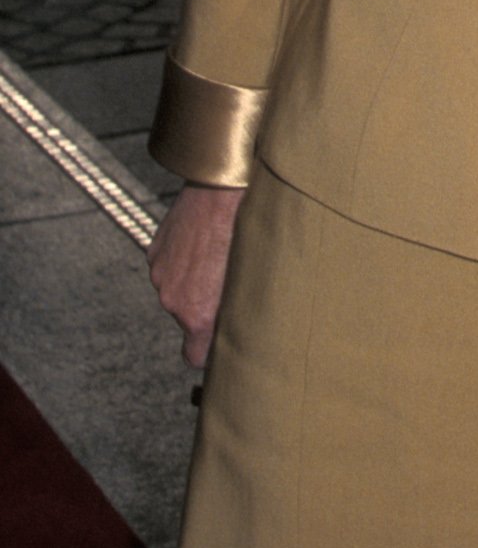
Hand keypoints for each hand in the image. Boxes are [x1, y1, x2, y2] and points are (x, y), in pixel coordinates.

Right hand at [149, 185, 244, 366]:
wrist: (223, 190)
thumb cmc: (248, 237)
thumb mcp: (251, 284)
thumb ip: (237, 316)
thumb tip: (238, 334)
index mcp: (196, 315)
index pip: (193, 357)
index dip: (208, 350)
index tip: (223, 342)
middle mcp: (172, 300)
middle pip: (188, 319)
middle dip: (206, 308)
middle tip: (230, 284)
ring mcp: (160, 274)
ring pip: (179, 291)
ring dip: (195, 282)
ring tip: (219, 257)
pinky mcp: (155, 252)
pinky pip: (170, 268)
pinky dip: (185, 262)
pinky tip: (205, 243)